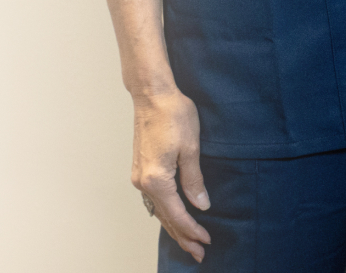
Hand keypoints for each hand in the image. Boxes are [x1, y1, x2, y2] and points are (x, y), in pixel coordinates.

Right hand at [130, 90, 212, 260]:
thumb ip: (194, 180)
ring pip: (158, 209)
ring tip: (187, 240)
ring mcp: (139, 175)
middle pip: (165, 217)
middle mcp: (143, 181)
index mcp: (156, 179)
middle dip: (182, 236)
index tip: (207, 240)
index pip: (178, 214)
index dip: (193, 230)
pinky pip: (153, 198)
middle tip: (198, 253)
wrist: (152, 94)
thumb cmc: (172, 114)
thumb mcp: (191, 148)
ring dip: (173, 226)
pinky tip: (172, 216)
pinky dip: (165, 212)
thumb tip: (200, 205)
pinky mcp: (140, 168)